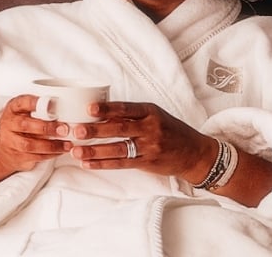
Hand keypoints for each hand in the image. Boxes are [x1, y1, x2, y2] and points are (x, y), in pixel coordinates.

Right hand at [0, 96, 71, 196]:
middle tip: (64, 129)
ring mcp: (10, 140)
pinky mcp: (17, 155)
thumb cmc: (21, 126)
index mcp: (13, 109)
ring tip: (66, 144)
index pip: (21, 103)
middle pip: (25, 125)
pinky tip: (60, 151)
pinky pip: (34, 156)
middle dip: (46, 127)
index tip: (50, 104)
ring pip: (29, 144)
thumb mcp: (26, 113)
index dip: (35, 103)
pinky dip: (50, 155)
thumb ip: (41, 110)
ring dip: (51, 145)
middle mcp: (9, 123)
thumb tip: (68, 112)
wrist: (5, 148)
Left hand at [68, 101, 217, 182]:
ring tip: (75, 150)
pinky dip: (103, 164)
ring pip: (118, 149)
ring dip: (95, 150)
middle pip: (119, 129)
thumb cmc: (170, 131)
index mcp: (151, 112)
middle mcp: (151, 128)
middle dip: (95, 130)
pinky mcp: (148, 163)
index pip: (126, 109)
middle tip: (76, 130)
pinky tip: (87, 163)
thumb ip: (130, 116)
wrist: (195, 153)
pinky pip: (122, 164)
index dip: (107, 109)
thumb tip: (98, 114)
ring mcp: (150, 147)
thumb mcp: (154, 117)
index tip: (89, 108)